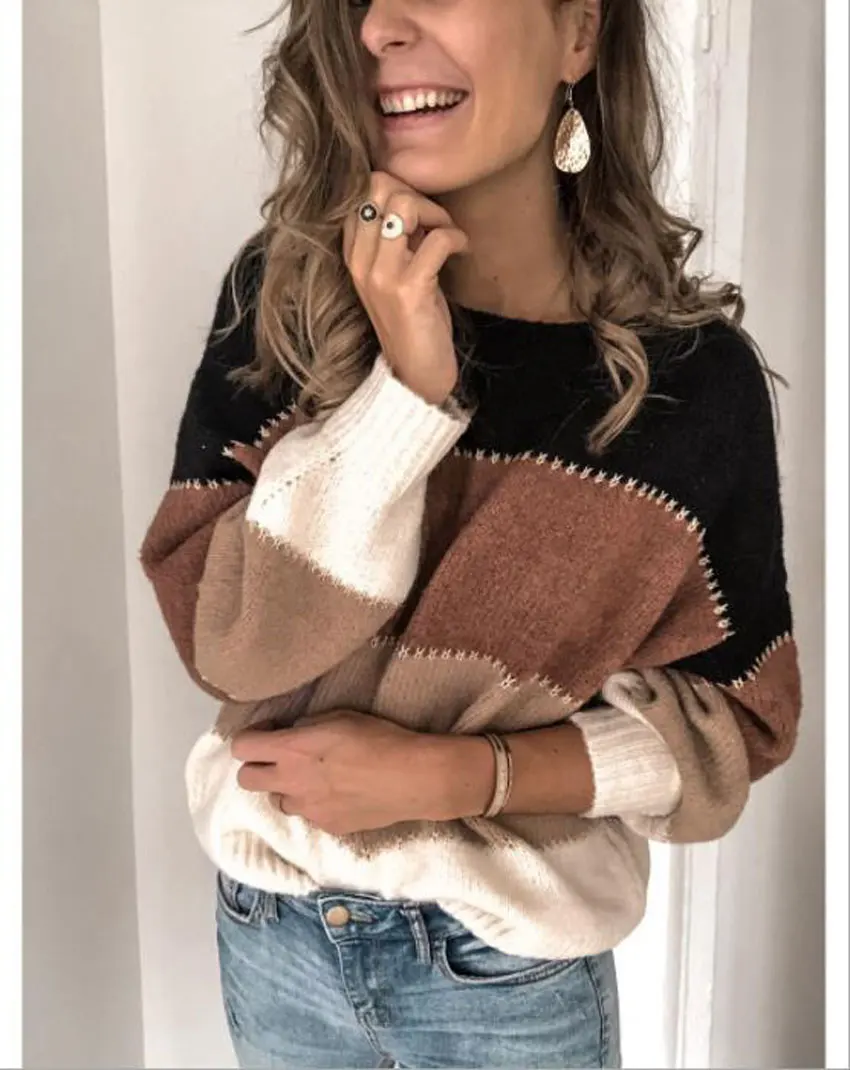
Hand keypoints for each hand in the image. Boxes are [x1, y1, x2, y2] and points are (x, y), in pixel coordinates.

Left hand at [232, 710, 492, 835]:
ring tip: (316, 779)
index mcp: (290, 750)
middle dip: (256, 767)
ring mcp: (307, 810)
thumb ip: (307, 726)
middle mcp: (290, 782)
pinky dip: (315, 805)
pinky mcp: (326, 827)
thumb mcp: (339, 717)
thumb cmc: (378, 737)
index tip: (271, 732)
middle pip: (246, 780)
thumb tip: (293, 733)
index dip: (251, 738)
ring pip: (277, 801)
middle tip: (281, 758)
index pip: (241, 747)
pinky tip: (340, 794)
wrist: (411, 778)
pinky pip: (308, 815)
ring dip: (287, 788)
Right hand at [342, 171, 469, 405]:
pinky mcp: (408, 290)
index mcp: (352, 256)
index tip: (421, 216)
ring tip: (449, 235)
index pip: (361, 192)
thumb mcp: (395, 276)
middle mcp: (359, 262)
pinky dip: (456, 238)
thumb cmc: (412, 324)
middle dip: (417, 194)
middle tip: (438, 222)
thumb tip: (415, 204)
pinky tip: (463, 252)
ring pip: (403, 205)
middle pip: (379, 187)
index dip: (397, 189)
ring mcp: (381, 276)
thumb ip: (396, 241)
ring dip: (437, 213)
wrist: (415, 377)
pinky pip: (436, 239)